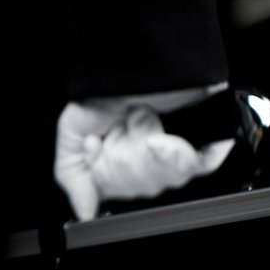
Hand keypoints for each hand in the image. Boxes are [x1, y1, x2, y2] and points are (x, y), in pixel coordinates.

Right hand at [54, 85, 235, 219]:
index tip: (95, 145)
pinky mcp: (198, 144)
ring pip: (164, 180)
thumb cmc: (108, 86)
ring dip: (147, 148)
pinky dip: (175, 155)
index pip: (110, 191)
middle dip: (125, 157)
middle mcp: (143, 159)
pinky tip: (159, 137)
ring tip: (140, 119)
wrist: (142, 57)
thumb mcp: (72, 129)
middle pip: (138, 188)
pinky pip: (194, 168)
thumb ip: (70, 174)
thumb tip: (83, 211)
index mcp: (113, 160)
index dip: (101, 172)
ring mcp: (171, 153)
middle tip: (119, 129)